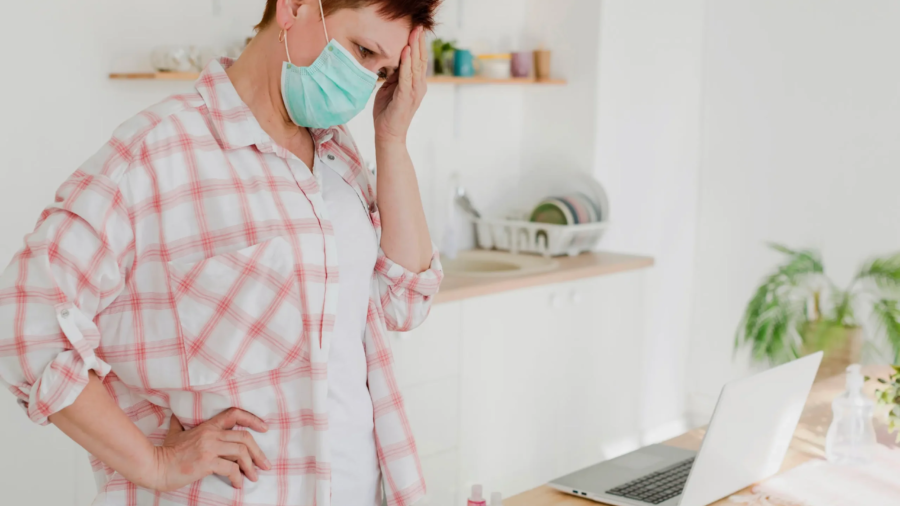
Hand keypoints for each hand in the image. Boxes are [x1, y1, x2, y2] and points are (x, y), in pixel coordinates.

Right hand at [148, 408, 270, 491]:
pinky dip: (238, 477)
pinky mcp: (206, 462)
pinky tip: (238, 484)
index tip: (265, 429)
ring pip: (241, 452)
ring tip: (254, 477)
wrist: (154, 466)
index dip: (253, 419)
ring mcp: (209, 447)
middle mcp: (211, 434)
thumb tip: (177, 415)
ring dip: (251, 466)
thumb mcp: (175, 432)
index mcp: (207, 426)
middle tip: (265, 465)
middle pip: (245, 437)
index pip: (235, 414)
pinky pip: (231, 468)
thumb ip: (180, 423)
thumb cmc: (165, 452)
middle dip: (258, 452)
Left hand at [373, 26, 427, 143]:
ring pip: (416, 66)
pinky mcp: (406, 97)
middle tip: (418, 26)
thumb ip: (394, 76)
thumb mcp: (390, 89)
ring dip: (414, 48)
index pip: (419, 60)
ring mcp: (414, 92)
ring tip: (413, 33)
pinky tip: (406, 51)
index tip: (415, 30)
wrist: (388, 135)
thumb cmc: (387, 113)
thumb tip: (392, 61)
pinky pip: (407, 77)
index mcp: (416, 84)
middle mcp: (419, 86)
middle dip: (419, 42)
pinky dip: (406, 63)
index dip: (418, 45)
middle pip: (421, 60)